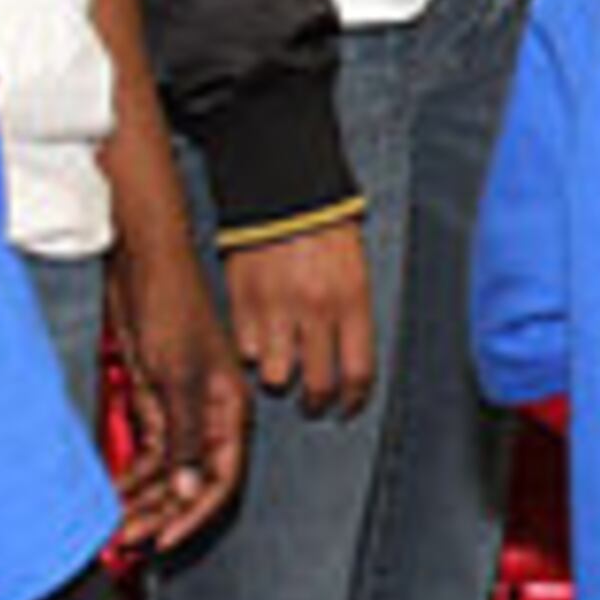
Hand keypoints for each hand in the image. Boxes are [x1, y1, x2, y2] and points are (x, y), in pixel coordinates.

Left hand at [106, 236, 248, 549]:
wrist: (141, 272)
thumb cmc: (172, 308)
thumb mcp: (179, 378)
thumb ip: (186, 437)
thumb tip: (191, 489)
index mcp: (229, 410)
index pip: (220, 478)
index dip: (195, 514)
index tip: (166, 540)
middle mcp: (208, 417)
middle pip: (189, 483)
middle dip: (160, 513)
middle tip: (129, 539)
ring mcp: (180, 412)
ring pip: (165, 473)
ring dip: (142, 499)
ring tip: (115, 524)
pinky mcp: (154, 403)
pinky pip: (146, 453)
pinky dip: (130, 475)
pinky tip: (112, 493)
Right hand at [226, 224, 375, 419]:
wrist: (286, 192)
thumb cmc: (328, 228)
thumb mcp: (356, 269)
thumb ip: (350, 315)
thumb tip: (347, 359)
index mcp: (352, 302)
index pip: (357, 372)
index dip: (352, 400)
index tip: (347, 408)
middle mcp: (316, 312)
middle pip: (315, 384)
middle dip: (315, 402)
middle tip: (312, 403)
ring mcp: (276, 310)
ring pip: (274, 375)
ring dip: (277, 375)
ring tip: (280, 366)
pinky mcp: (242, 303)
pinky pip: (244, 349)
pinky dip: (250, 350)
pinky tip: (258, 338)